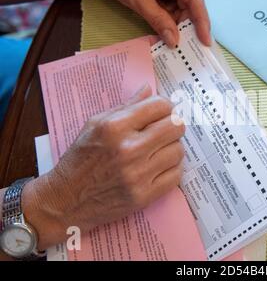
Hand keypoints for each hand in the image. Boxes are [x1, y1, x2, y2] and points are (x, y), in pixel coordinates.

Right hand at [21, 86, 185, 249]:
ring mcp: (137, 175)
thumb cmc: (81, 158)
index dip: (165, 106)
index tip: (163, 111)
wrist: (66, 199)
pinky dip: (171, 169)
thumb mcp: (95, 124)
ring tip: (160, 150)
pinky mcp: (143, 196)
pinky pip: (176, 175)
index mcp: (115, 127)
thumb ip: (125, 106)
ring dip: (172, 148)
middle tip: (166, 129)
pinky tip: (160, 167)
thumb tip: (149, 89)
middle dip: (173, 125)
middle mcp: (128, 149)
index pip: (160, 106)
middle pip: (175, 127)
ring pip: (178, 150)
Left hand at [94, 0, 210, 47]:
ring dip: (181, 28)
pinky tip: (172, 37)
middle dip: (191, 27)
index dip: (201, 20)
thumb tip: (174, 41)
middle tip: (195, 49)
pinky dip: (173, 25)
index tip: (205, 40)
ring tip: (181, 47)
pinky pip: (175, 11)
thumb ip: (158, 21)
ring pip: (184, 11)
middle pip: (192, 6)